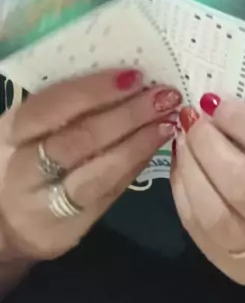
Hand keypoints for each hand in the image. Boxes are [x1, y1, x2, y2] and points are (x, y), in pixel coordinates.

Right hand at [0, 69, 181, 261]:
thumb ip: (67, 103)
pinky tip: (158, 144)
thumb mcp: (34, 125)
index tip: (134, 76)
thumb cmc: (28, 152)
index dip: (93, 91)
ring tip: (168, 120)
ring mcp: (45, 205)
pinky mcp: (69, 230)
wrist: (10, 220)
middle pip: (78, 141)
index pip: (50, 108)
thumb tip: (125, 75)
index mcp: (13, 132)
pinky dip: (136, 166)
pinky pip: (110, 194)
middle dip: (126, 116)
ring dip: (139, 144)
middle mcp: (24, 170)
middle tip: (163, 96)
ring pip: (97, 174)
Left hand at [170, 95, 244, 285]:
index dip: (243, 123)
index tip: (216, 102)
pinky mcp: (230, 268)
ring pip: (215, 215)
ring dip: (190, 169)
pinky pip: (197, 227)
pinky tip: (181, 163)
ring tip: (182, 139)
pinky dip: (182, 189)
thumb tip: (213, 106)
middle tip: (192, 119)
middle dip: (210, 146)